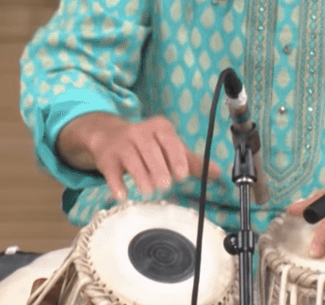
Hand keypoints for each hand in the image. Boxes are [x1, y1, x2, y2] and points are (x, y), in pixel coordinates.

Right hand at [62, 113, 220, 200]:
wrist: (110, 137)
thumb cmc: (148, 145)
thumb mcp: (169, 148)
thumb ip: (192, 161)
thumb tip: (218, 173)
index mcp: (160, 128)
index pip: (169, 140)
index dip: (175, 156)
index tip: (182, 174)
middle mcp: (139, 132)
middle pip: (149, 149)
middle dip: (158, 168)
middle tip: (165, 185)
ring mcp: (122, 145)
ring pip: (131, 159)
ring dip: (140, 176)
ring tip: (149, 191)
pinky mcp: (107, 159)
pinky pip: (111, 171)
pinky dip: (116, 184)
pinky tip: (122, 196)